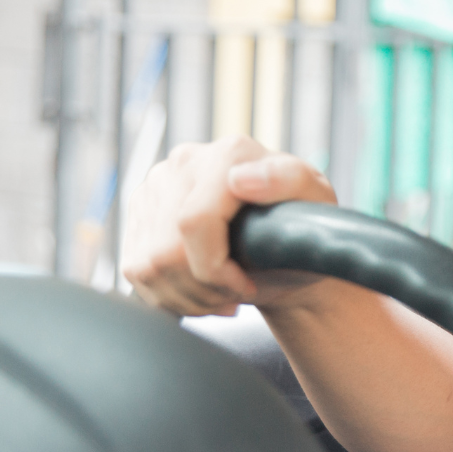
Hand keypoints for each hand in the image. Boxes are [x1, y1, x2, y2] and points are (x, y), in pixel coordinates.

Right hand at [120, 136, 337, 315]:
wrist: (283, 247)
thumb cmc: (302, 226)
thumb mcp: (316, 201)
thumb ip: (289, 180)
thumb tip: (240, 179)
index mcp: (229, 153)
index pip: (193, 222)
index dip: (216, 270)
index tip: (245, 286)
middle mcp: (185, 162)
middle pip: (166, 252)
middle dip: (205, 289)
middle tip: (236, 293)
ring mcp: (155, 187)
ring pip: (147, 267)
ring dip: (188, 297)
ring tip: (222, 294)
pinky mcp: (138, 214)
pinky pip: (136, 271)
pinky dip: (169, 296)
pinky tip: (200, 290)